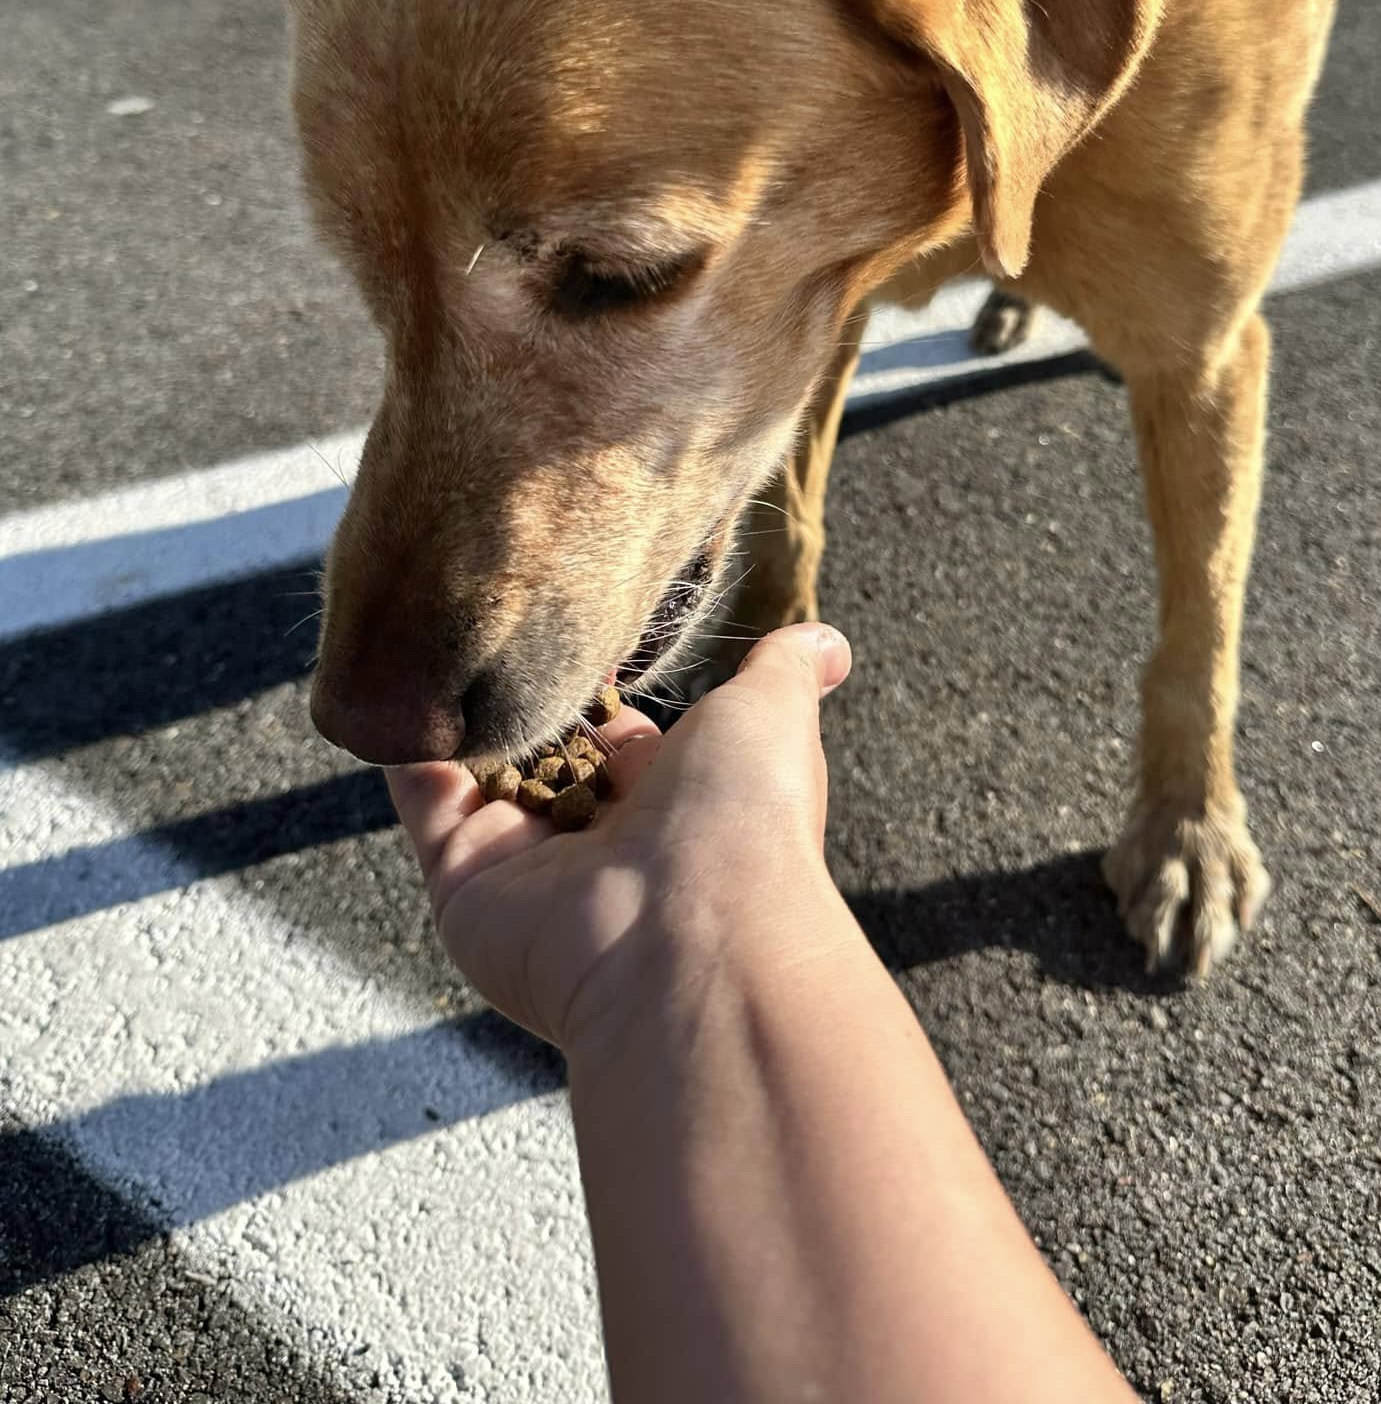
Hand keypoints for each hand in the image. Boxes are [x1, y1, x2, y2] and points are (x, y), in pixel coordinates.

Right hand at [387, 622, 853, 1053]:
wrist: (695, 935)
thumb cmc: (747, 817)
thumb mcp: (772, 715)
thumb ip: (783, 671)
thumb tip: (829, 641)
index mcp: (669, 801)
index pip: (616, 730)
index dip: (592, 675)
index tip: (566, 607)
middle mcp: (596, 839)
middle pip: (541, 752)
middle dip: (519, 691)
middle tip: (487, 606)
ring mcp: (524, 862)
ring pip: (476, 770)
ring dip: (455, 704)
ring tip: (430, 621)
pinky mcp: (463, 880)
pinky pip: (423, 799)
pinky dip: (404, 743)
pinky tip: (390, 677)